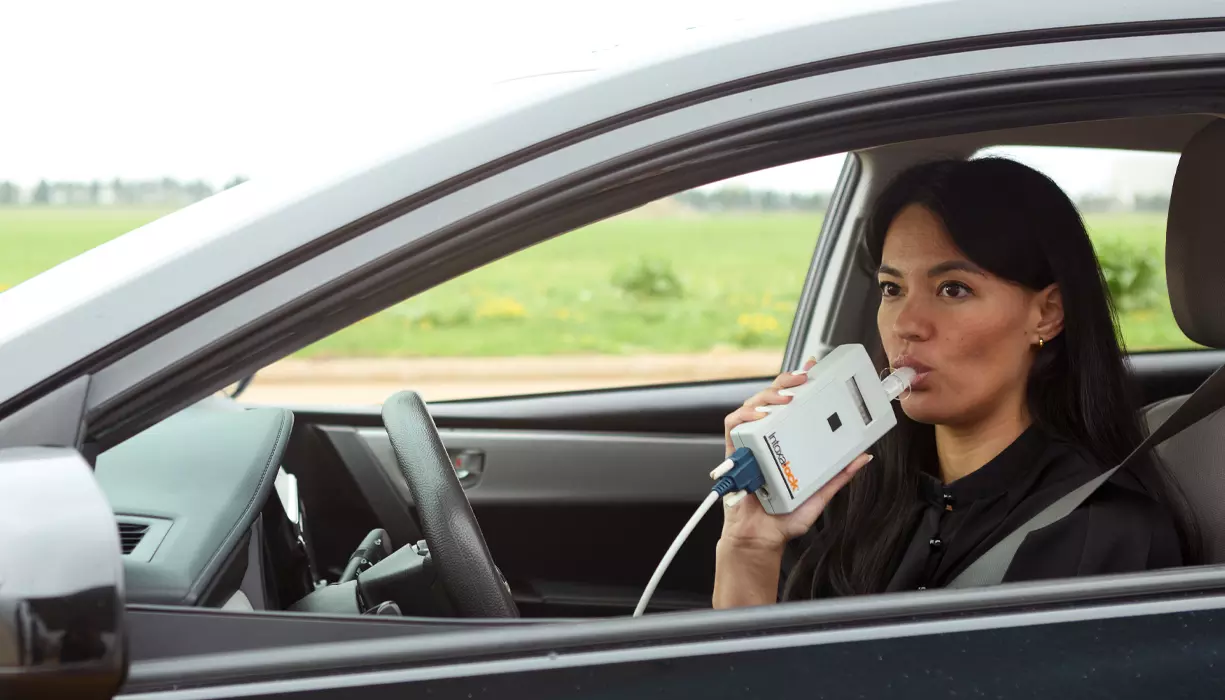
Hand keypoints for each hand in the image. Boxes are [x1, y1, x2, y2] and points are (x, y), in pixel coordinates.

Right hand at [719, 355, 872, 550]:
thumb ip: (839, 476)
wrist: (760, 539)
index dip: (799, 384)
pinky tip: (761, 415)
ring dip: (769, 395)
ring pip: (752, 406)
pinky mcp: (734, 453)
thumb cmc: (783, 518)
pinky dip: (745, 416)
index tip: (813, 369)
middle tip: (803, 377)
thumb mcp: (819, 493)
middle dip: (786, 381)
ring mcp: (750, 445)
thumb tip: (863, 457)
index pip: (792, 407)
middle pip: (771, 399)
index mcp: (786, 445)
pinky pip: (734, 426)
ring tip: (787, 397)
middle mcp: (767, 440)